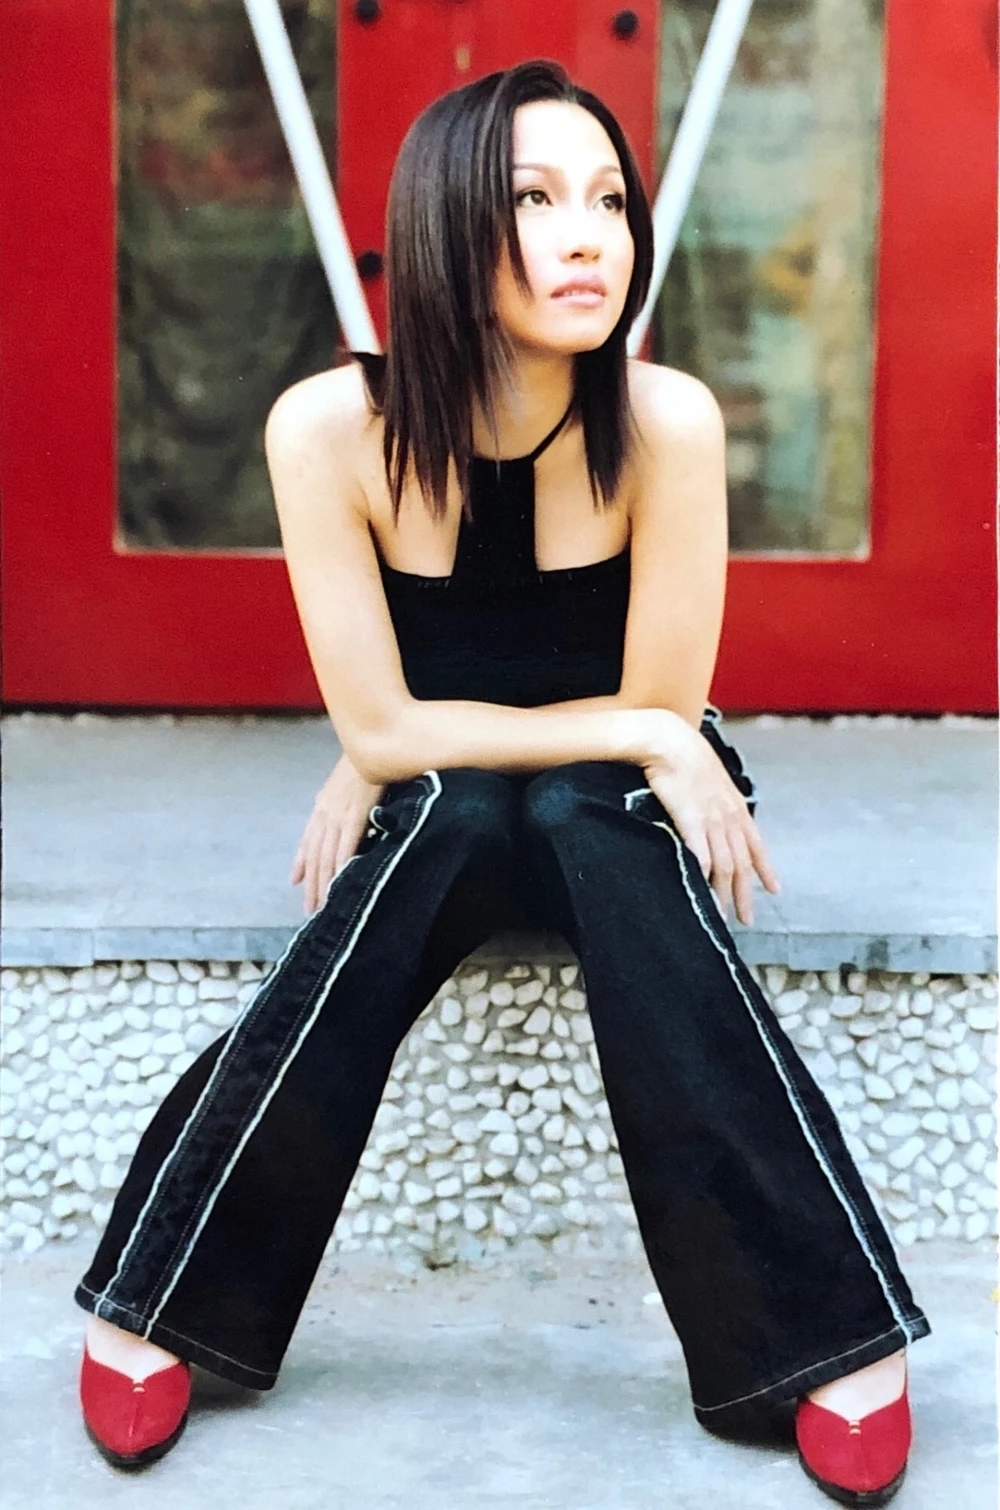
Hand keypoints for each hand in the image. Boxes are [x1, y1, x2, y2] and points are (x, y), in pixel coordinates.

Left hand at [290, 752, 385, 914]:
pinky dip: (341, 865)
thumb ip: (332, 805)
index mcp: (322, 806)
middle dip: (312, 885)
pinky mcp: (355, 814)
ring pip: (326, 856)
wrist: (368, 744)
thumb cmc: (361, 764)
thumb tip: (323, 815)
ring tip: (323, 905)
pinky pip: (346, 845)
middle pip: (315, 856)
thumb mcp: (340, 784)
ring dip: (324, 883)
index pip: (308, 842)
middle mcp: (325, 813)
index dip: (301, 866)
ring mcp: (339, 815)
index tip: (296, 886)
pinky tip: (340, 881)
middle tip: (311, 910)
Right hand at [642, 722, 779, 926]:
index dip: (765, 870)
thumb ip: (718, 801)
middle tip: (746, 919)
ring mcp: (711, 821)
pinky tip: (703, 891)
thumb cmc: (687, 757)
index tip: (774, 890)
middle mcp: (729, 818)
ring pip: (725, 866)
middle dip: (745, 894)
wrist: (672, 742)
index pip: (757, 845)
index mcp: (736, 808)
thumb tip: (716, 814)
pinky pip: (701, 856)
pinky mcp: (690, 822)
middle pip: (742, 864)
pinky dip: (705, 876)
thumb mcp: (712, 780)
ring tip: (723, 914)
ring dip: (725, 893)